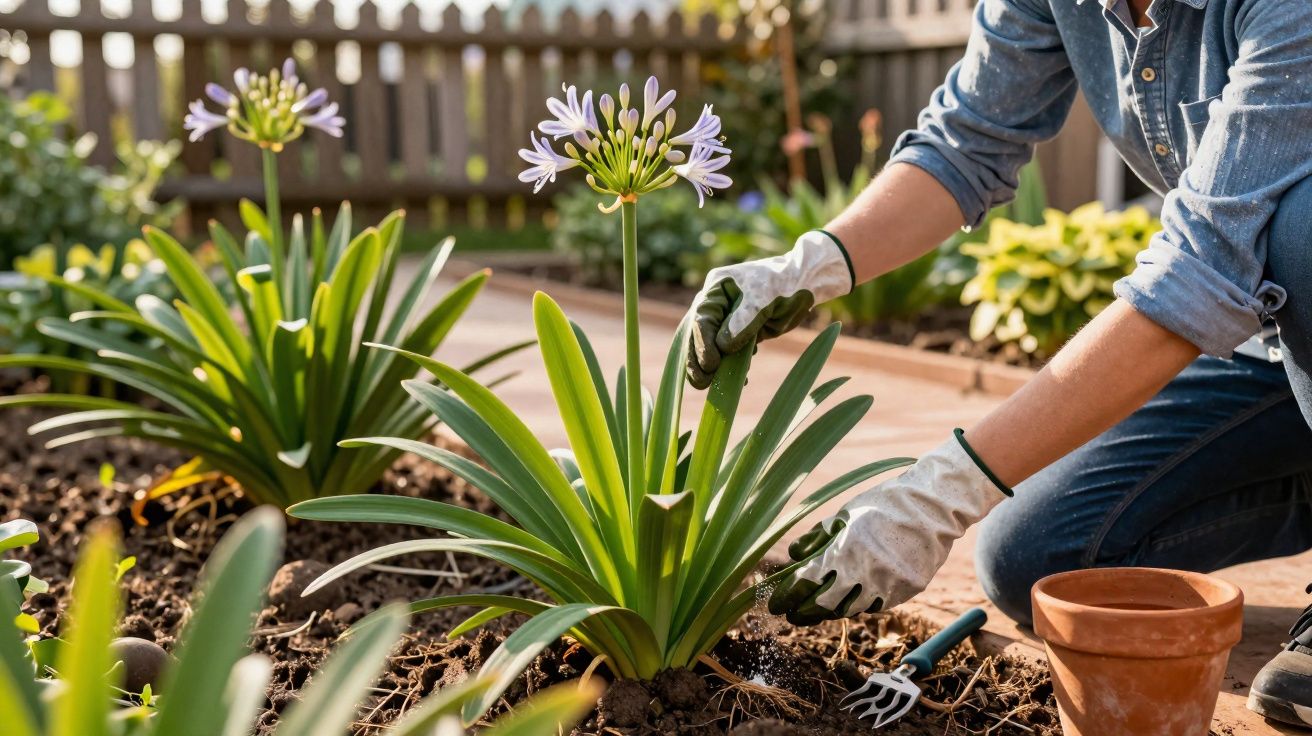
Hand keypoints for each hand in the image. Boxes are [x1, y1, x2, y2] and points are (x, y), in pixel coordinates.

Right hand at [686, 231, 852, 388]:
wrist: (805, 285)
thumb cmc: (784, 285)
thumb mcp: (763, 301)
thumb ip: (742, 322)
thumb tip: (721, 347)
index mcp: (716, 290)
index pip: (701, 319)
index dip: (702, 343)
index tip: (710, 364)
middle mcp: (716, 305)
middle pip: (698, 335)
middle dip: (697, 359)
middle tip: (701, 382)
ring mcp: (727, 319)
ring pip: (711, 346)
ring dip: (712, 367)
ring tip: (711, 386)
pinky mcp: (740, 332)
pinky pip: (730, 352)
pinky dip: (733, 366)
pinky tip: (741, 379)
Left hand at [769, 430, 1010, 624]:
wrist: (932, 508)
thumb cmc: (883, 506)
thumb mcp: (844, 515)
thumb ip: (817, 537)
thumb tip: (792, 555)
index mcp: (843, 551)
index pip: (806, 583)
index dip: (787, 597)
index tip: (776, 605)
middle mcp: (863, 574)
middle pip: (824, 605)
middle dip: (804, 613)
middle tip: (792, 616)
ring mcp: (886, 586)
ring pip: (850, 610)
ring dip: (830, 611)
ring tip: (818, 609)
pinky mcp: (905, 592)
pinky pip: (875, 605)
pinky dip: (859, 603)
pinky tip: (851, 597)